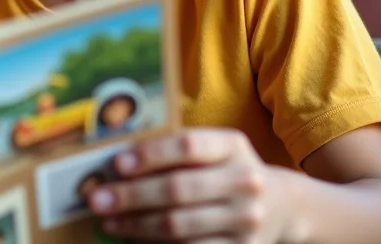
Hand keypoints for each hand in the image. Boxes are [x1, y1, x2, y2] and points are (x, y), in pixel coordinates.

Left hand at [88, 128, 293, 242]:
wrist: (282, 205)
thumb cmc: (226, 171)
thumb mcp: (213, 151)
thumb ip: (173, 152)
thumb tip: (116, 165)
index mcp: (233, 145)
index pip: (188, 145)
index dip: (151, 155)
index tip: (117, 164)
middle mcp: (245, 180)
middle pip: (179, 189)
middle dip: (132, 196)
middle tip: (97, 199)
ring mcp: (246, 219)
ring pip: (180, 225)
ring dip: (137, 225)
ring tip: (109, 221)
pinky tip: (135, 240)